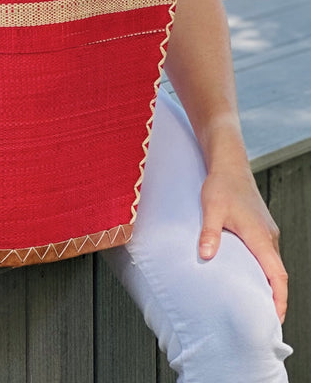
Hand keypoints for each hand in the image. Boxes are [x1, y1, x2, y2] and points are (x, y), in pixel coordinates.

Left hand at [199, 165, 287, 322]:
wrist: (229, 164)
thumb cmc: (221, 184)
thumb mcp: (212, 208)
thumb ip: (209, 232)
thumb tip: (205, 255)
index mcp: (260, 236)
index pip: (278, 276)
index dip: (279, 299)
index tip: (276, 319)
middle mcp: (268, 236)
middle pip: (278, 274)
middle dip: (275, 298)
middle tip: (264, 320)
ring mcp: (267, 232)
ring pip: (273, 264)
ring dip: (269, 284)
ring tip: (258, 304)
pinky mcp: (261, 227)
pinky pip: (267, 254)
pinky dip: (264, 270)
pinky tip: (251, 276)